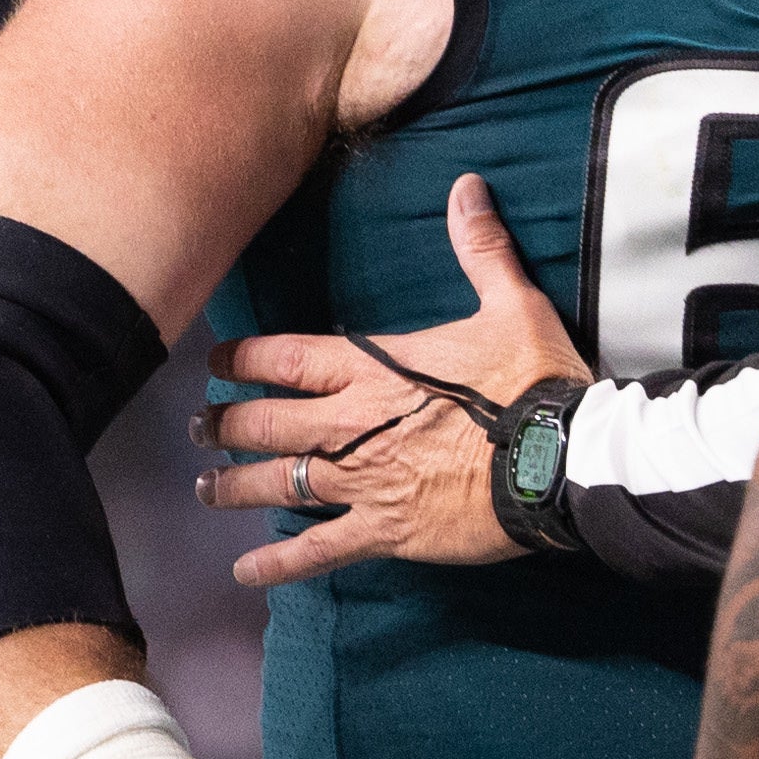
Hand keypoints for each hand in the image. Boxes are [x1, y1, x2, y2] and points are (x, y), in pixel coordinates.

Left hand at [197, 172, 593, 587]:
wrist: (558, 458)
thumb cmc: (532, 381)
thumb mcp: (511, 305)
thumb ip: (480, 249)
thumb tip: (467, 185)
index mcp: (373, 369)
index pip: (286, 359)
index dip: (242, 360)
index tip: (214, 363)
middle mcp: (351, 425)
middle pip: (266, 424)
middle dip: (226, 425)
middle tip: (200, 428)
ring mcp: (362, 481)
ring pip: (277, 486)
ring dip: (234, 487)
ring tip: (206, 488)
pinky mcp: (384, 529)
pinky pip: (318, 551)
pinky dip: (278, 565)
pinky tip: (244, 573)